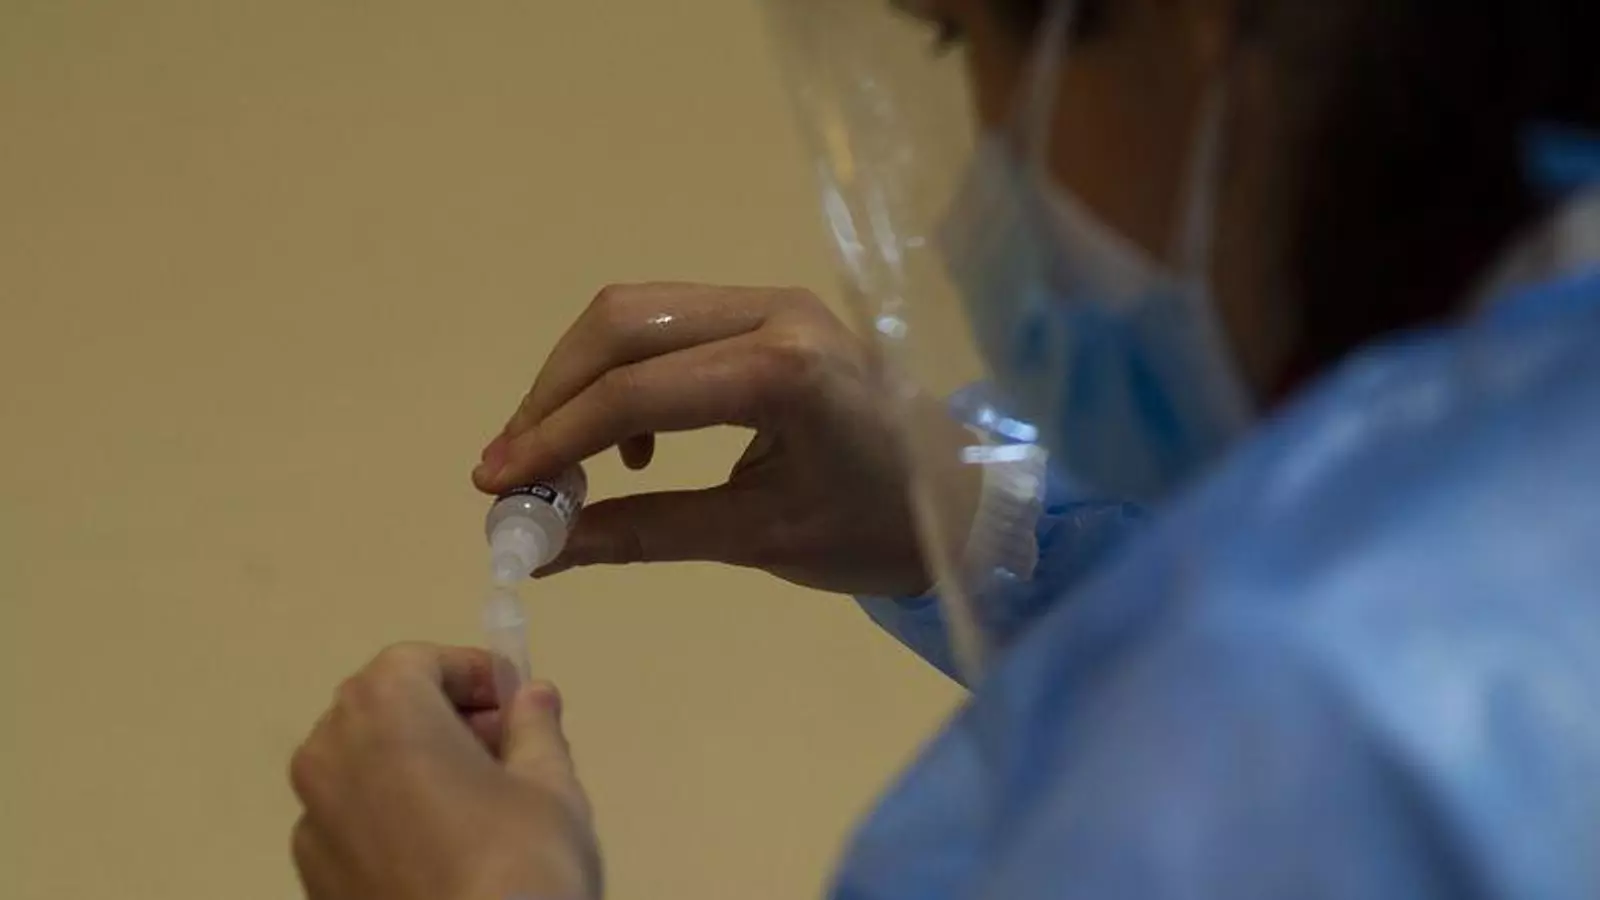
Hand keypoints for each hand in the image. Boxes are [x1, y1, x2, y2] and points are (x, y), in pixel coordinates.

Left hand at [290, 644, 599, 899]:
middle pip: (383, 708)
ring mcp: (311, 822)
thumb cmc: (517, 865)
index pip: (420, 661)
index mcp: (383, 711)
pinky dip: (392, 817)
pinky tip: (446, 855)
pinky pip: (354, 822)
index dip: (474, 675)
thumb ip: (535, 729)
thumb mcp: (551, 786)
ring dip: (414, 766)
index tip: (517, 705)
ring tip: (479, 809)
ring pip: (364, 767)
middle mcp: (329, 755)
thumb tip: (532, 699)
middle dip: (443, 716)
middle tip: (505, 751)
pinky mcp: (311, 879)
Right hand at [472, 283, 934, 596]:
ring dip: (578, 378)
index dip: (552, 439)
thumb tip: (539, 551)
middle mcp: (775, 312)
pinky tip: (628, 442)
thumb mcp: (758, 541)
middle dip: (551, 396)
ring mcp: (775, 300)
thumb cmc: (877, 532)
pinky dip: (623, 370)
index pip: (635, 394)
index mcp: (784, 373)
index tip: (495, 487)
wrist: (964, 498)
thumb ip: (643, 534)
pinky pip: (670, 321)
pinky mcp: (771, 309)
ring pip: (637, 312)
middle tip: (511, 470)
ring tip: (553, 459)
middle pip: (621, 324)